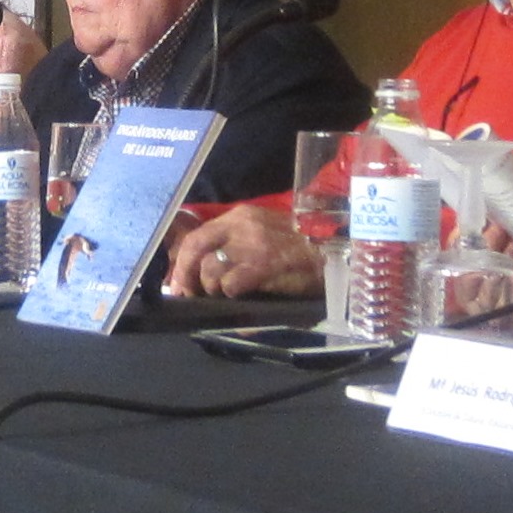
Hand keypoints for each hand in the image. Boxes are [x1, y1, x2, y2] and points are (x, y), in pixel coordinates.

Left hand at [165, 207, 320, 297]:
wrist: (333, 250)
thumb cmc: (297, 248)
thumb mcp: (262, 235)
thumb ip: (234, 245)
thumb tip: (202, 270)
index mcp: (239, 217)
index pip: (197, 236)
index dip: (182, 262)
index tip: (178, 282)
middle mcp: (241, 225)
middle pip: (195, 249)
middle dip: (186, 276)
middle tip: (188, 295)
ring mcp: (252, 245)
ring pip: (211, 269)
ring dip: (211, 288)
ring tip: (224, 295)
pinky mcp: (263, 264)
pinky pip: (230, 284)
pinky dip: (230, 294)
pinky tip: (241, 295)